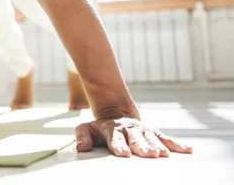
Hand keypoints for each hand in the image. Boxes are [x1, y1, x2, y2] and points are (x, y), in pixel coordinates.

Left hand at [75, 116, 192, 157]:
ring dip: (159, 146)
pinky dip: (177, 144)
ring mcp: (142, 130)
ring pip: (152, 138)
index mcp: (112, 130)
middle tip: (150, 154)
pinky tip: (188, 150)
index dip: (119, 146)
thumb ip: (82, 136)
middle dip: (143, 146)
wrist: (115, 114)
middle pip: (136, 138)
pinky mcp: (153, 132)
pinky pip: (166, 138)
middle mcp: (129, 129)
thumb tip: (80, 147)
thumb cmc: (100, 128)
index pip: (115, 138)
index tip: (124, 154)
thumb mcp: (87, 129)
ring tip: (165, 155)